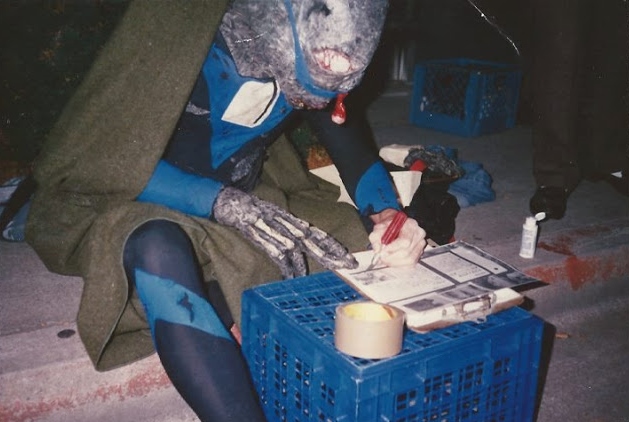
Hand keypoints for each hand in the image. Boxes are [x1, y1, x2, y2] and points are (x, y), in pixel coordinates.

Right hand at [213, 187, 357, 277]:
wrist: (229, 201)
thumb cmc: (252, 210)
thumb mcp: (274, 217)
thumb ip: (287, 229)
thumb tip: (300, 243)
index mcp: (291, 220)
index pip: (316, 233)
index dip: (332, 244)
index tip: (347, 256)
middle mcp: (286, 224)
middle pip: (313, 240)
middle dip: (331, 253)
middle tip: (349, 264)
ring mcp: (274, 229)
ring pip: (297, 248)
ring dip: (307, 264)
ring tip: (323, 275)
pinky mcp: (260, 235)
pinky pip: (277, 253)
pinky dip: (286, 266)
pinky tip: (293, 277)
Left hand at [368, 209, 425, 266]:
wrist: (394, 227)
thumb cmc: (388, 227)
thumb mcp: (378, 228)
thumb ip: (375, 237)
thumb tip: (377, 250)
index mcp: (410, 225)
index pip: (405, 241)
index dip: (393, 248)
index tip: (383, 251)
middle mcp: (418, 234)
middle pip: (407, 252)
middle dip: (392, 257)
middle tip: (381, 257)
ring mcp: (420, 245)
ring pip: (409, 260)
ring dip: (395, 262)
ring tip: (386, 258)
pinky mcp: (419, 253)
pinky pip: (410, 264)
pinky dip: (399, 264)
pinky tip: (392, 260)